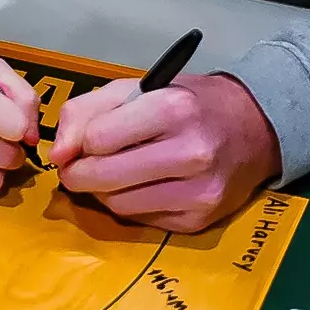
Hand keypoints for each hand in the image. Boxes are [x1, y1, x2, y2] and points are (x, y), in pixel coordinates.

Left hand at [51, 73, 280, 232]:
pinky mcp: (200, 220)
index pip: (97, 139)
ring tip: (113, 173)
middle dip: (79, 173)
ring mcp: (199, 191)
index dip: (80, 142)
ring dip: (103, 192)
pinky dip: (129, 205)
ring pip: (118, 204)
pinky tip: (140, 186)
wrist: (253, 128)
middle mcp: (191, 152)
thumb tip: (57, 155)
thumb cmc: (186, 102)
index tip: (83, 141)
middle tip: (77, 167)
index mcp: (173, 108)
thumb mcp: (135, 88)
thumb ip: (85, 112)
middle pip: (103, 177)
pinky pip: (140, 220)